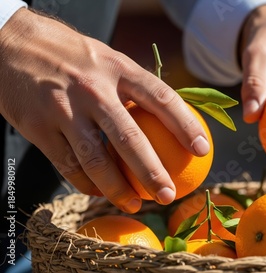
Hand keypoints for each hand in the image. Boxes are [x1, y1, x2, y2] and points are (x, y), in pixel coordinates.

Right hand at [0, 8, 209, 212]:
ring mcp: (63, 109)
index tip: (203, 149)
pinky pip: (67, 165)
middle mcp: (93, 89)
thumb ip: (134, 87)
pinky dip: (86, 184)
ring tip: (136, 205)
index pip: (161, 98)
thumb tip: (171, 117)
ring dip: (118, 190)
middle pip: (130, 138)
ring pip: (96, 160)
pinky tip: (100, 193)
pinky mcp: (37, 127)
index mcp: (118, 68)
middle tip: (169, 195)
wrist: (11, 43)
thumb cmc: (72, 55)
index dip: (185, 125)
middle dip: (153, 172)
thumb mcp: (108, 59)